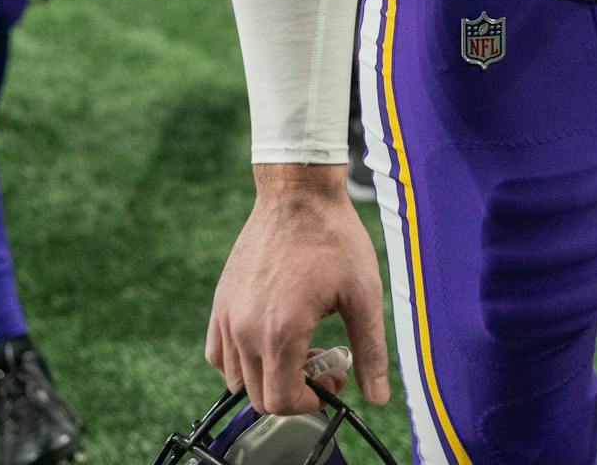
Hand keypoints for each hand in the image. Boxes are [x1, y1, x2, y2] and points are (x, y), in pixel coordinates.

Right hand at [207, 172, 391, 416]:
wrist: (298, 194)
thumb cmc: (334, 238)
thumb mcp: (364, 295)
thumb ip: (370, 350)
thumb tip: (378, 396)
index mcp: (280, 332)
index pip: (281, 400)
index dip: (311, 402)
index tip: (332, 378)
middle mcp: (245, 330)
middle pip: (259, 395)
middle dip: (295, 389)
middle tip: (323, 359)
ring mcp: (228, 316)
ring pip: (237, 378)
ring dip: (269, 375)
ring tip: (302, 345)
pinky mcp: (220, 303)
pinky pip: (219, 354)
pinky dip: (242, 360)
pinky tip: (273, 338)